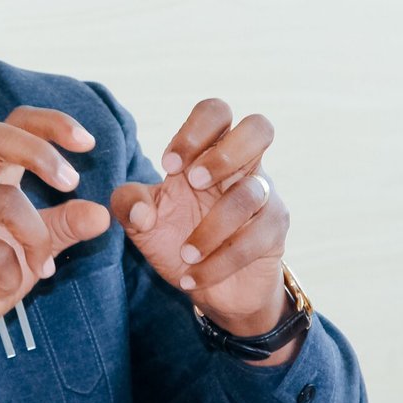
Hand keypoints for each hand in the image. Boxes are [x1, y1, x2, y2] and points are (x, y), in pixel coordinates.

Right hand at [0, 107, 111, 362]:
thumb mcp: (35, 249)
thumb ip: (64, 227)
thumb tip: (102, 213)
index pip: (14, 124)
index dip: (51, 122)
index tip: (88, 141)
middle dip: (41, 153)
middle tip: (72, 183)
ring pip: (3, 199)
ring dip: (36, 236)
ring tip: (42, 267)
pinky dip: (11, 272)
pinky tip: (6, 287)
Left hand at [112, 99, 290, 339]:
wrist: (209, 289)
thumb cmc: (177, 240)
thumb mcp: (142, 222)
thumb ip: (128, 204)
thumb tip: (140, 210)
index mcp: (209, 153)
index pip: (215, 112)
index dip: (194, 131)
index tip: (169, 165)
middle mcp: (243, 167)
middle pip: (259, 127)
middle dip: (224, 155)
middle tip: (194, 183)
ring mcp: (264, 197)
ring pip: (250, 194)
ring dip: (211, 228)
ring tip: (186, 253)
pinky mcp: (274, 231)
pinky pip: (254, 239)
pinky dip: (218, 263)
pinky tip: (192, 277)